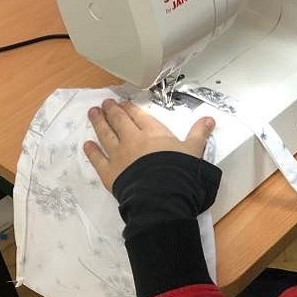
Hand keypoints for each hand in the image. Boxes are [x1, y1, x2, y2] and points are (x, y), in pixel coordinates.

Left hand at [84, 98, 214, 192]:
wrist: (161, 195)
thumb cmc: (179, 172)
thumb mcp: (193, 151)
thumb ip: (199, 134)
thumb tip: (209, 119)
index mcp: (153, 133)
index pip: (140, 116)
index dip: (131, 108)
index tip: (124, 102)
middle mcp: (133, 140)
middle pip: (120, 121)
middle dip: (112, 111)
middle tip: (105, 103)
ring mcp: (119, 155)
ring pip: (106, 135)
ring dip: (98, 123)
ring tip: (93, 113)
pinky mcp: (110, 172)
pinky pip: (98, 159)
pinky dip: (92, 151)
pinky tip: (87, 144)